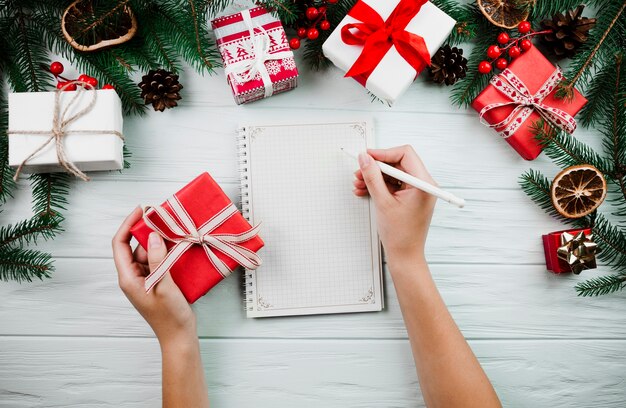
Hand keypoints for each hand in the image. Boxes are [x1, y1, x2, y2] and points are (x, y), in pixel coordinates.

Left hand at [112, 207, 195, 345]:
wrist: (179, 337)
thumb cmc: (169, 316)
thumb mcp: (163, 285)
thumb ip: (157, 260)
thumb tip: (152, 236)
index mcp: (128, 278)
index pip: (119, 244)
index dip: (128, 224)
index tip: (141, 210)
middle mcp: (134, 276)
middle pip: (135, 246)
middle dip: (147, 230)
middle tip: (163, 216)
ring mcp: (146, 279)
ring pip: (149, 252)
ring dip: (160, 241)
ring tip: (175, 229)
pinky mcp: (158, 281)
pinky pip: (159, 260)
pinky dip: (167, 251)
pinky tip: (179, 246)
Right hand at [353, 145, 435, 259]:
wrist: (405, 255)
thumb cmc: (400, 235)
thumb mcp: (383, 202)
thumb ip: (372, 177)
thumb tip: (365, 158)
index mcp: (424, 183)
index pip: (405, 154)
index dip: (384, 153)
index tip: (367, 156)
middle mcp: (423, 184)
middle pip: (398, 163)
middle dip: (377, 166)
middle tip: (359, 171)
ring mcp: (417, 190)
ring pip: (393, 173)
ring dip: (375, 177)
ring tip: (358, 183)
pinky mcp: (410, 197)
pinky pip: (393, 184)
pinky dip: (379, 185)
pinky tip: (364, 190)